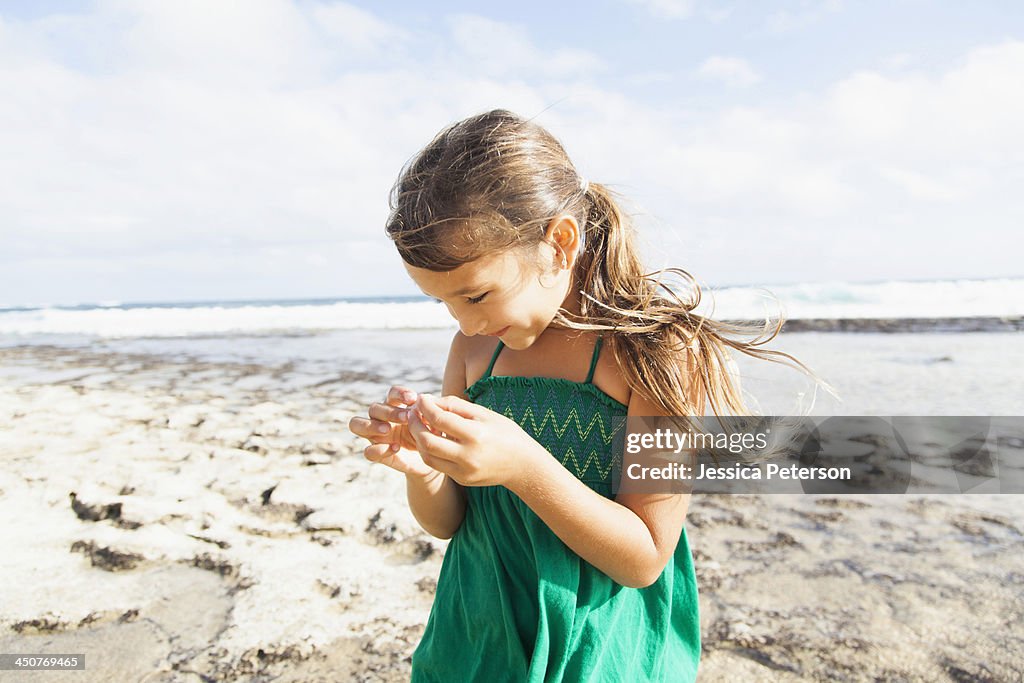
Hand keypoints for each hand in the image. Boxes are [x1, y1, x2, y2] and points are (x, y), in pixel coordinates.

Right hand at [347, 386, 437, 478]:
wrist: (432, 457)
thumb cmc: (431, 433)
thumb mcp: (432, 422)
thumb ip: (428, 412)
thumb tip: (428, 401)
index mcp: (396, 406)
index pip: (391, 394)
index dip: (399, 393)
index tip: (413, 398)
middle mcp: (381, 418)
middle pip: (373, 408)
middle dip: (389, 412)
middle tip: (406, 418)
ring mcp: (375, 435)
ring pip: (357, 424)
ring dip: (372, 426)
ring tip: (387, 430)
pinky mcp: (376, 453)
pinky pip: (368, 451)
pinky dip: (379, 449)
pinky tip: (395, 448)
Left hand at [407, 393, 545, 486]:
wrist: (523, 465)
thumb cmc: (505, 433)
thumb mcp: (485, 414)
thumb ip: (457, 406)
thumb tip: (431, 401)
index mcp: (476, 434)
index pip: (439, 419)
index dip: (425, 407)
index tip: (421, 398)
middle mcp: (468, 455)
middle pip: (427, 441)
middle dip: (414, 424)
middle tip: (412, 412)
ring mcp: (464, 471)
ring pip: (428, 456)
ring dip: (418, 439)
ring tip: (420, 425)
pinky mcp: (462, 479)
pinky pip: (438, 464)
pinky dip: (430, 450)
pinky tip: (432, 438)